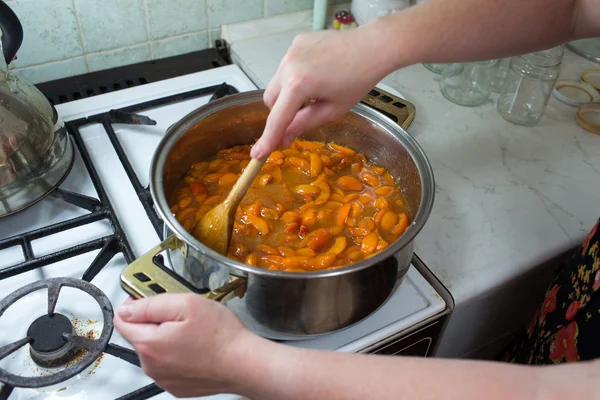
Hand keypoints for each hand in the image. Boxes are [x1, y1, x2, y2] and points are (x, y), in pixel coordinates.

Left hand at [113, 294, 253, 397]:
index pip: (122, 319)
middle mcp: (151, 365)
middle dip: (156, 320)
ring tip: (194, 330)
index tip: (152, 297)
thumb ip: (151, 304)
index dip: (135, 303)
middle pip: (140, 334)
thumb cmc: (221, 336)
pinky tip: (197, 345)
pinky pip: (169, 363)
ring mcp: (164, 378)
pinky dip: (178, 353)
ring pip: (155, 349)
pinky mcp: (177, 385)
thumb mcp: (186, 304)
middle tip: (182, 312)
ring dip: (168, 337)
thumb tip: (127, 308)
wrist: (244, 363)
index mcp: (149, 343)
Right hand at [251, 26, 389, 158]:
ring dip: (288, 92)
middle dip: (281, 111)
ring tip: (316, 89)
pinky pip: (287, 67)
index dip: (268, 139)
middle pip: (270, 99)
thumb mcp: (332, 110)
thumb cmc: (358, 80)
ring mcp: (291, 51)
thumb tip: (284, 138)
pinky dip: (295, 76)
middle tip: (303, 113)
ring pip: (277, 82)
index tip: (257, 154)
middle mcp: (289, 65)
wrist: (372, 47)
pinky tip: (317, 73)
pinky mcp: (296, 42)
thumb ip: (304, 124)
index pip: (277, 118)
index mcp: (298, 84)